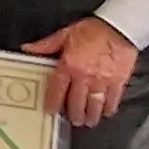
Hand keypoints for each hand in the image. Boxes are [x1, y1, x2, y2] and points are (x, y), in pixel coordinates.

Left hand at [22, 16, 140, 127]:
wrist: (120, 27)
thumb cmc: (93, 29)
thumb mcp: (66, 34)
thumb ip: (47, 45)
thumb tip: (28, 48)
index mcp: (69, 66)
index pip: (57, 90)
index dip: (53, 103)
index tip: (51, 111)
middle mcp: (84, 77)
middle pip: (77, 103)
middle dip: (74, 115)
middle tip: (74, 120)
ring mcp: (102, 81)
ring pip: (94, 105)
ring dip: (91, 116)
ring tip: (88, 121)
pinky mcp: (118, 81)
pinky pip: (113, 99)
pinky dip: (109, 108)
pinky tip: (107, 112)